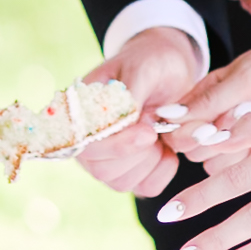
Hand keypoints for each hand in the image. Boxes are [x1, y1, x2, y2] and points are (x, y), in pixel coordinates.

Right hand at [73, 26, 202, 199]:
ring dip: (151, 161)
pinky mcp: (130, 171)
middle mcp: (87, 140)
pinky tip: (168, 147)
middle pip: (102, 169)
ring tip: (162, 132)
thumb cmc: (151, 62)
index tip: (149, 133)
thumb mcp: (144, 67)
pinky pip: (143, 187)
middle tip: (160, 128)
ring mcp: (106, 159)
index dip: (117, 146)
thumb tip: (126, 117)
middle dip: (139, 153)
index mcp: (81, 111)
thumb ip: (132, 91)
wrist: (169, 68)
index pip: (86, 143)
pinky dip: (162, 171)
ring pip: (121, 182)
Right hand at [165, 26, 250, 163]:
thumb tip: (168, 117)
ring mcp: (246, 139)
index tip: (202, 128)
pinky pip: (245, 175)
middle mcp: (225, 116)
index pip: (182, 120)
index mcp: (215, 90)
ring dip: (232, 158)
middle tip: (236, 127)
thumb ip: (212, 98)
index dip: (187, 127)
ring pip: (219, 165)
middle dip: (212, 141)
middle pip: (196, 146)